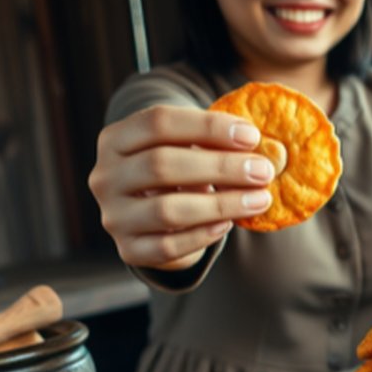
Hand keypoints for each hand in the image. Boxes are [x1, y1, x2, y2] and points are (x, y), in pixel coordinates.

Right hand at [88, 104, 275, 269]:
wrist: (155, 215)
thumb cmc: (180, 169)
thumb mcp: (189, 147)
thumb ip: (216, 142)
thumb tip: (266, 149)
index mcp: (115, 139)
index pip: (157, 122)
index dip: (208, 126)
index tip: (251, 136)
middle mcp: (105, 177)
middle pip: (161, 164)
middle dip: (221, 167)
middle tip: (263, 170)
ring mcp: (113, 216)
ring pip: (167, 210)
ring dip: (221, 204)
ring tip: (259, 199)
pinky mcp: (129, 249)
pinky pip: (168, 246)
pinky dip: (203, 235)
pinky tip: (229, 223)